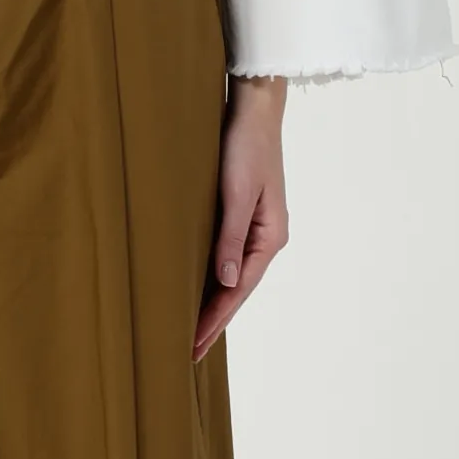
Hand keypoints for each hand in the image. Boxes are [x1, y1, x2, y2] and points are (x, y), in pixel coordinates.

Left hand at [193, 75, 289, 360]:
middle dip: (215, 318)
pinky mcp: (242, 211)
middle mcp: (266, 237)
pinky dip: (212, 274)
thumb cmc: (246, 145)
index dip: (215, 319)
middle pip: (236, 287)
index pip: (238, 290)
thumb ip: (230, 236)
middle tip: (189, 350)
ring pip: (231, 273)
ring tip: (191, 327)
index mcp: (270, 237)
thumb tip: (225, 282)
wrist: (254, 107)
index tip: (193, 345)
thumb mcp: (237, 192)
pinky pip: (226, 253)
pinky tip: (198, 283)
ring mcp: (256, 225)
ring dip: (213, 300)